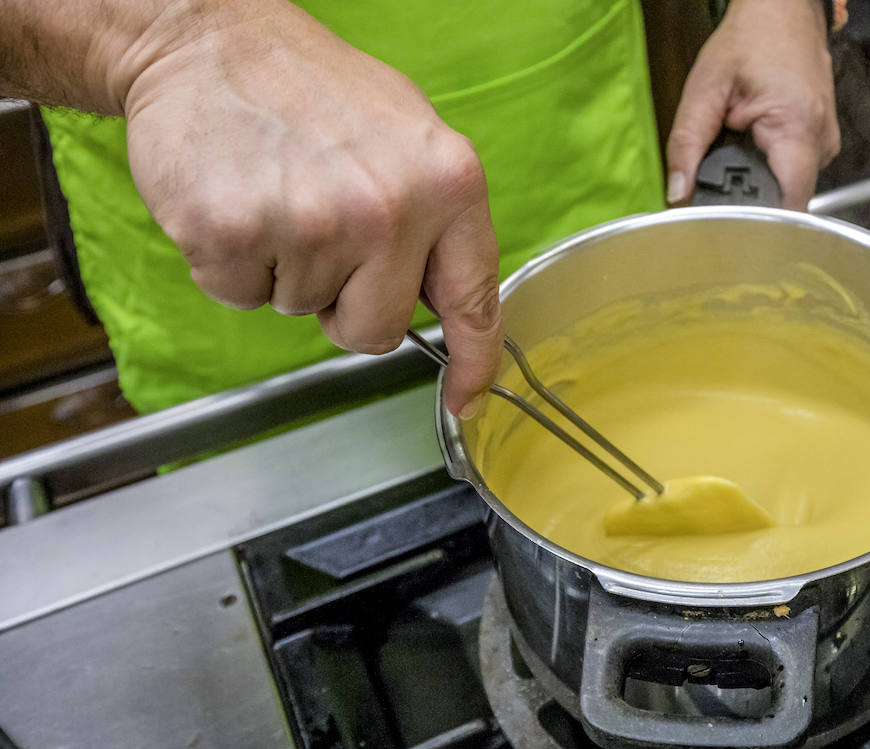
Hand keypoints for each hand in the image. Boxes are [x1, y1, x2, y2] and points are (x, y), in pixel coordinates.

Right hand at [119, 1, 499, 416]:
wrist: (209, 40)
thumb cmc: (313, 91)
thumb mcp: (411, 139)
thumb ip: (438, 221)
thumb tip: (449, 304)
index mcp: (448, 181)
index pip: (473, 300)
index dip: (474, 363)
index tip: (469, 401)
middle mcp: (390, 208)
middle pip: (376, 330)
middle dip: (346, 304)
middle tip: (323, 235)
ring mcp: (311, 224)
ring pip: (303, 310)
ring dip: (285, 269)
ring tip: (278, 194)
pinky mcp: (233, 234)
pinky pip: (240, 295)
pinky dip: (232, 263)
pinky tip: (237, 199)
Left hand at [666, 0, 839, 209]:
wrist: (783, 9)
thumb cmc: (751, 39)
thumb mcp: (705, 88)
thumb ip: (686, 143)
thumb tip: (677, 191)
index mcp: (797, 127)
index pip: (786, 205)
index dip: (754, 220)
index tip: (725, 223)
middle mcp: (821, 140)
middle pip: (784, 201)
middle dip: (748, 199)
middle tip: (719, 179)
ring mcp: (826, 142)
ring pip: (789, 189)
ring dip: (758, 181)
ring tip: (738, 150)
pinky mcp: (821, 141)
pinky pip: (794, 171)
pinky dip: (769, 167)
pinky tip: (754, 146)